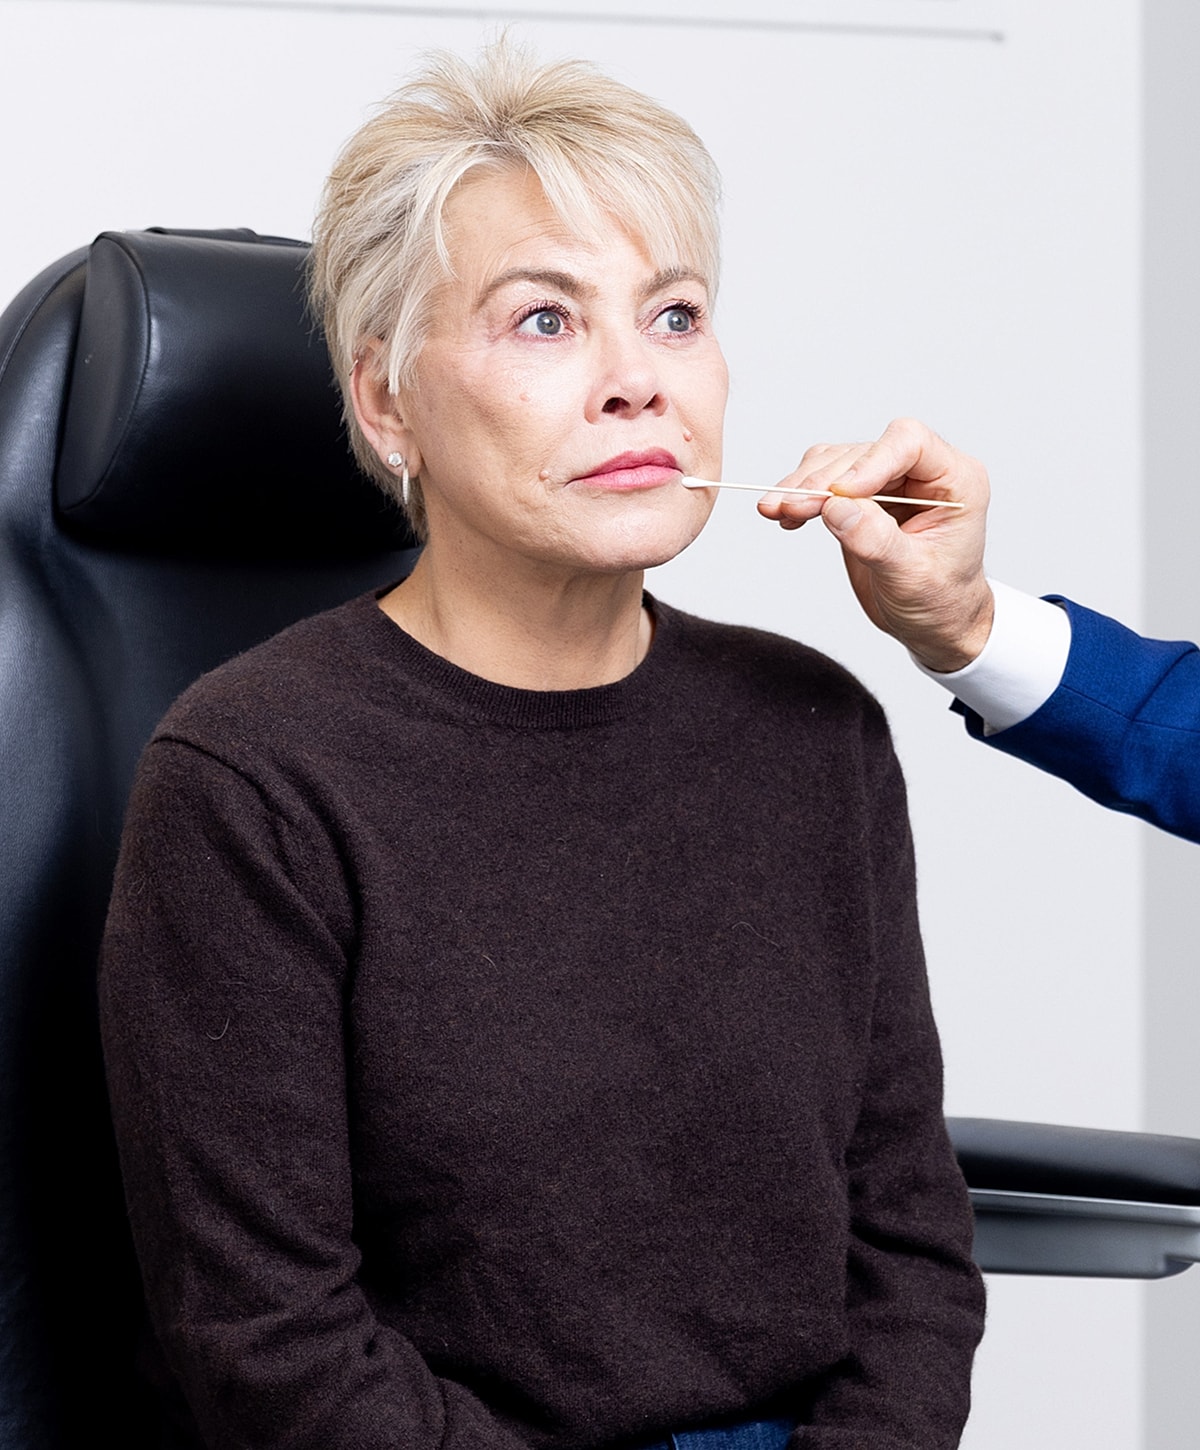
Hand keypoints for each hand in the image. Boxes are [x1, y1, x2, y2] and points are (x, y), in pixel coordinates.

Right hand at [757, 418, 993, 671]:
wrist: (934, 623)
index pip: (908, 443)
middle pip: (862, 452)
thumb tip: (836, 507)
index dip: (869, 462)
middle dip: (823, 480)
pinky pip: (824, 479)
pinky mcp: (860, 496)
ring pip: (836, 461)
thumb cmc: (940, 600)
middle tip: (792, 508)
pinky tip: (785, 515)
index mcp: (955, 480)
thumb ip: (877, 541)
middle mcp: (921, 472)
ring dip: (802, 484)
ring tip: (775, 510)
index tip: (838, 493)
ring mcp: (888, 480)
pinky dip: (800, 494)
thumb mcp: (912, 578)